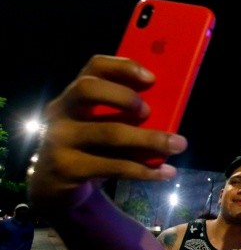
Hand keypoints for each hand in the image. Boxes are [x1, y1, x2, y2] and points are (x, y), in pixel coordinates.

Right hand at [27, 54, 187, 210]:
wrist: (52, 182)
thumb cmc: (88, 145)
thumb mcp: (99, 124)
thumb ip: (124, 113)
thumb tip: (170, 110)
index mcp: (75, 94)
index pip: (94, 67)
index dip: (124, 67)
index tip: (152, 78)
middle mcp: (62, 111)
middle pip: (88, 89)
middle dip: (124, 96)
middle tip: (149, 111)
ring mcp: (60, 139)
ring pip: (109, 133)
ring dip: (150, 139)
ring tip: (179, 144)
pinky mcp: (68, 168)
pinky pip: (114, 166)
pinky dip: (145, 170)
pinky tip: (166, 172)